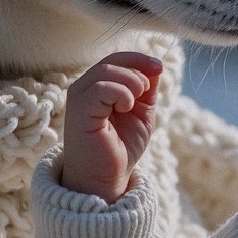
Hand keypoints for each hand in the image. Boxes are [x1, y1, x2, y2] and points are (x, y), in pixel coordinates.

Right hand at [59, 51, 162, 200]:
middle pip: (112, 61)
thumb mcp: (142, 113)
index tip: (159, 67)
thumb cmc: (121, 148)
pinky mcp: (78, 110)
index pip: (116, 60)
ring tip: (134, 103)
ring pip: (106, 71)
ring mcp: (79, 98)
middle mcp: (84, 89)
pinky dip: (121, 93)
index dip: (139, 58)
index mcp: (97, 87)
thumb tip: (155, 66)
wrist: (106, 178)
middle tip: (145, 92)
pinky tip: (126, 108)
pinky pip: (101, 88)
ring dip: (130, 81)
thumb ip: (147, 90)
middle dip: (137, 70)